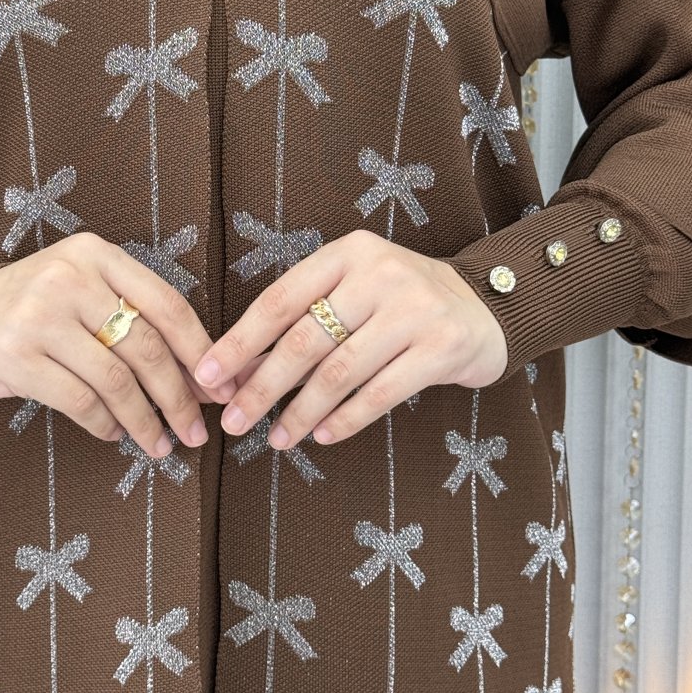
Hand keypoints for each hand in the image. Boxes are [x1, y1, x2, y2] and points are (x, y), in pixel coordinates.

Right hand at [0, 231, 237, 456]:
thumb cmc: (38, 308)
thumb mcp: (87, 290)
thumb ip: (138, 318)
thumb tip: (204, 374)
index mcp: (97, 255)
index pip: (167, 305)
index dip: (200, 352)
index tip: (220, 390)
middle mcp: (69, 278)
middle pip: (146, 348)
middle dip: (178, 398)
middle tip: (195, 431)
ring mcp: (39, 316)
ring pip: (115, 381)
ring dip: (144, 422)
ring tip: (159, 445)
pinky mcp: (15, 356)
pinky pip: (79, 401)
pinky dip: (105, 425)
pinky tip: (114, 435)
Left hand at [192, 229, 508, 448]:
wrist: (484, 305)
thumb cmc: (399, 302)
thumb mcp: (350, 294)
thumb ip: (300, 324)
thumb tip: (234, 372)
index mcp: (346, 253)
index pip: (279, 300)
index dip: (239, 342)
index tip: (207, 376)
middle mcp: (379, 274)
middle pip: (305, 339)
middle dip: (262, 385)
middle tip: (233, 421)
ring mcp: (414, 309)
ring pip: (340, 372)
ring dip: (300, 412)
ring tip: (275, 439)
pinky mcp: (442, 346)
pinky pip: (380, 393)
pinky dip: (345, 420)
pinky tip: (321, 437)